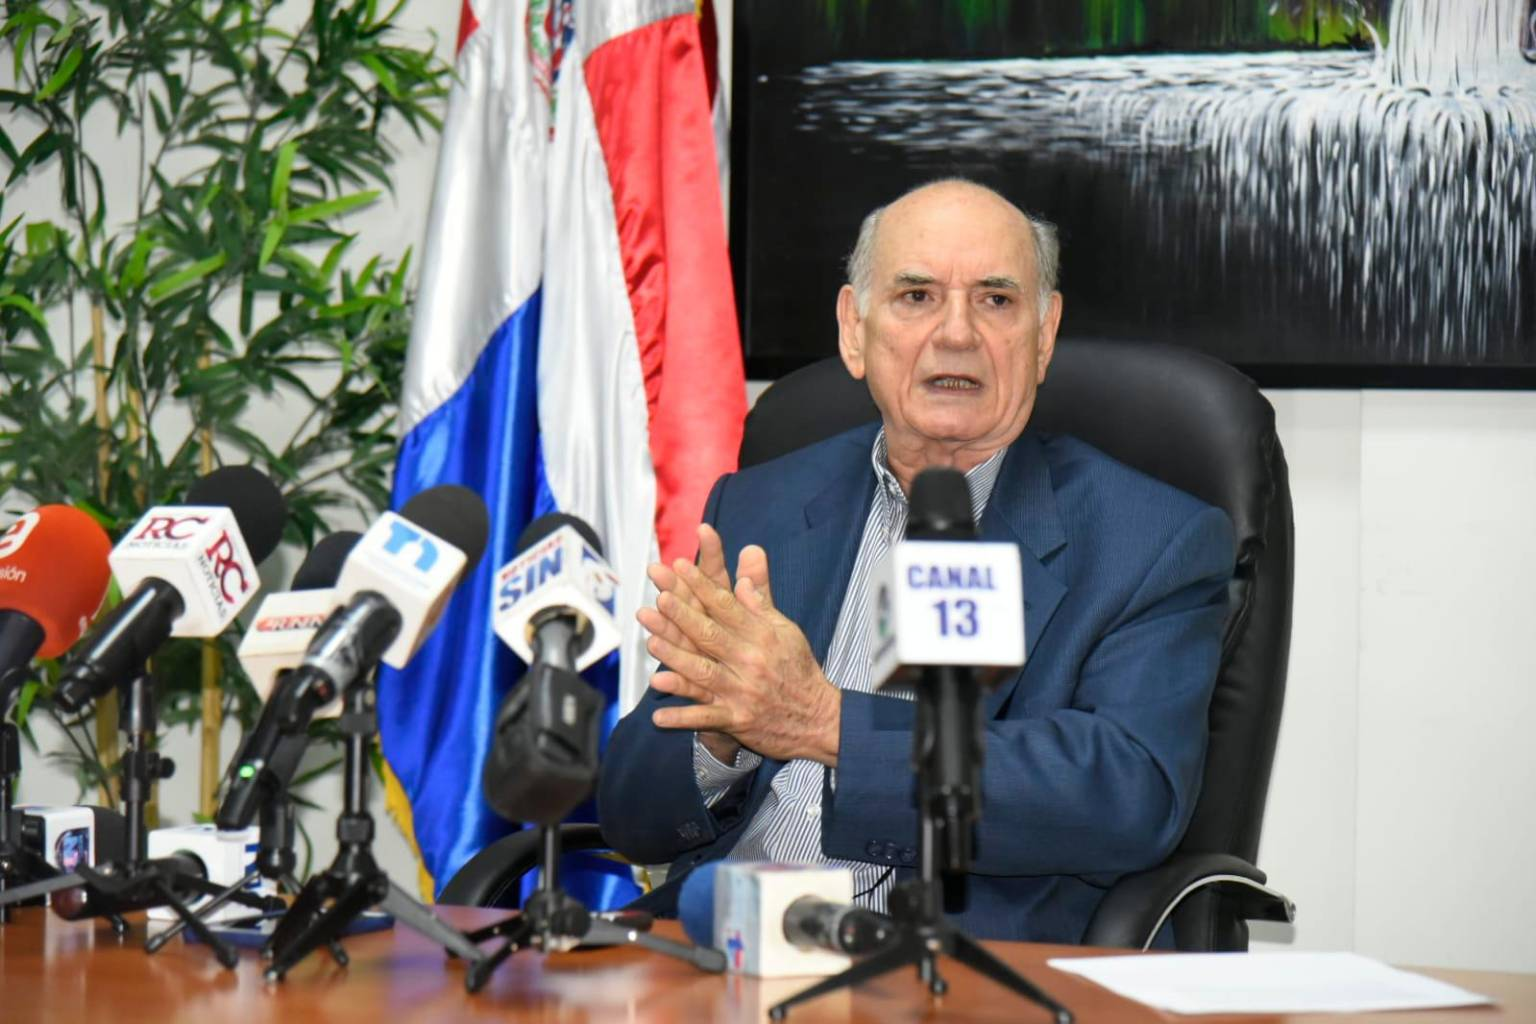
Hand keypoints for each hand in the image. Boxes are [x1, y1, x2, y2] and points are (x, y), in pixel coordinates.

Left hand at [639, 536, 840, 766]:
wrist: (818, 720)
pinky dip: (682, 718)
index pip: (727, 606)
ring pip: (704, 673)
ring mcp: (743, 693)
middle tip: (660, 598)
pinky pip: (706, 719)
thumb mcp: (786, 632)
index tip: (680, 566)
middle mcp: (751, 661)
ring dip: (676, 659)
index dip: (702, 585)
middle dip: (683, 616)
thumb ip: (761, 605)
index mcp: (763, 636)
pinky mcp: (737, 721)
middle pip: (711, 635)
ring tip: (651, 644)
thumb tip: (742, 578)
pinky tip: (658, 716)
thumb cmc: (798, 670)